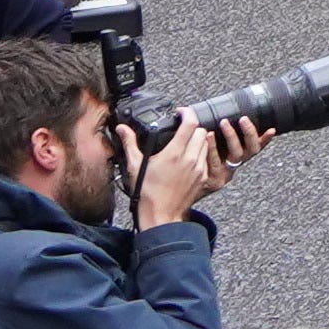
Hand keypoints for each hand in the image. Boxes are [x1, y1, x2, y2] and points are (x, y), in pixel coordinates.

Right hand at [135, 114, 260, 227]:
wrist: (161, 215)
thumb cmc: (147, 192)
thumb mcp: (135, 165)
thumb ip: (130, 143)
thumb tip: (121, 128)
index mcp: (175, 153)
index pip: (190, 123)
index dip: (187, 113)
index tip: (180, 113)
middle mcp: (190, 159)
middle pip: (201, 131)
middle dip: (192, 127)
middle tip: (181, 129)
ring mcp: (199, 168)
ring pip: (206, 144)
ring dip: (197, 140)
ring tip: (184, 143)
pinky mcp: (203, 177)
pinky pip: (206, 158)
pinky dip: (200, 154)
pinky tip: (188, 158)